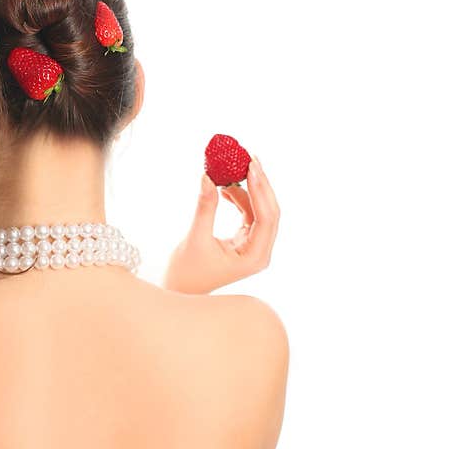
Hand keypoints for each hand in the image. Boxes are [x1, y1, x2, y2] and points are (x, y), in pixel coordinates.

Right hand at [163, 157, 279, 293]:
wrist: (180, 291)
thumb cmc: (186, 272)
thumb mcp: (195, 237)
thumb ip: (205, 207)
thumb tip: (208, 176)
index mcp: (255, 257)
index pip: (266, 217)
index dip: (260, 189)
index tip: (251, 166)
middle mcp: (260, 252)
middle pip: (269, 211)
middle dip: (260, 184)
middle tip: (249, 158)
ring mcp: (254, 246)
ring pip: (260, 210)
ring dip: (248, 189)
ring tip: (231, 169)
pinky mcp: (245, 241)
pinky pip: (249, 214)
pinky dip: (239, 199)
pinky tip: (225, 188)